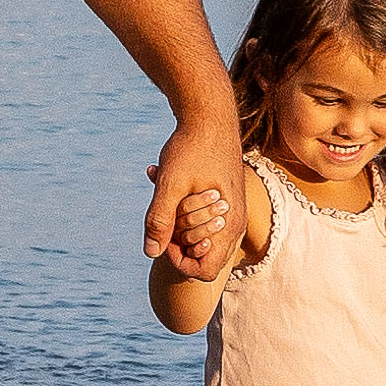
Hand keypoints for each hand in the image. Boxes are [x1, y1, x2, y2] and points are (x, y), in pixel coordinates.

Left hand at [145, 109, 243, 277]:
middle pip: (204, 255)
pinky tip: (163, 179)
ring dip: (179, 221)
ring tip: (164, 193)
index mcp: (227, 225)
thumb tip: (150, 252)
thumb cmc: (191, 147)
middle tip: (166, 211)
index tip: (164, 236)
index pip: (205, 271)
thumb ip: (160, 220)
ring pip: (202, 235)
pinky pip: (204, 216)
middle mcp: (235, 222)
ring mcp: (232, 210)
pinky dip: (183, 205)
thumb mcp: (169, 185)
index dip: (179, 262)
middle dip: (178, 240)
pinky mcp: (226, 198)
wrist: (210, 114)